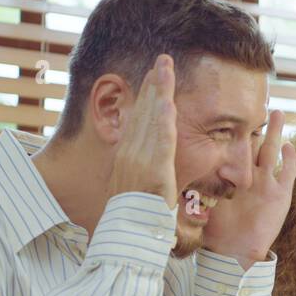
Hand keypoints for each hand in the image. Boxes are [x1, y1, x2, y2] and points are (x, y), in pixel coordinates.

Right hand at [107, 55, 176, 207]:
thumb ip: (139, 168)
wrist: (128, 236)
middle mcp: (130, 153)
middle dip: (152, 84)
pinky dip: (164, 121)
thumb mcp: (133, 186)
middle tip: (161, 59)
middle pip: (142, 111)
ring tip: (165, 67)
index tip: (152, 75)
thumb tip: (142, 158)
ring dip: (159, 92)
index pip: (137, 118)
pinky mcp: (155, 172)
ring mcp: (141, 161)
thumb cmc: (133, 216)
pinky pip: (161, 143)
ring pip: (151, 120)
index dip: (145, 94)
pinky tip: (168, 102)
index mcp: (126, 155)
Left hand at [202, 109, 295, 268]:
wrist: (234, 253)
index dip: (232, 130)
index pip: (233, 147)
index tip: (225, 111)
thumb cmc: (217, 232)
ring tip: (276, 113)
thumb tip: (165, 172)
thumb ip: (190, 186)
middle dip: (256, 125)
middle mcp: (251, 176)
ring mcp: (267, 185)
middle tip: (257, 103)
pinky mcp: (281, 196)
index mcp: (233, 175)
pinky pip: (289, 174)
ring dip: (276, 133)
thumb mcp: (200, 203)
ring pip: (272, 152)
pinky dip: (290, 160)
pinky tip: (289, 146)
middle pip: (255, 143)